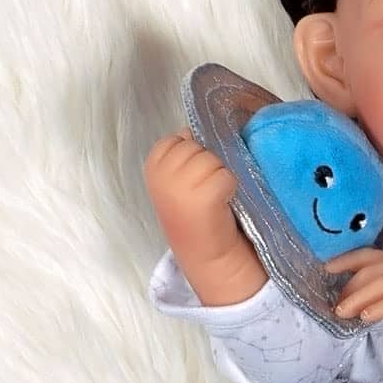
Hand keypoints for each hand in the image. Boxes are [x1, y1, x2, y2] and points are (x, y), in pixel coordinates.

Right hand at [143, 128, 240, 257]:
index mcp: (153, 166)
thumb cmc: (193, 211)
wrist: (205, 252)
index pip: (177, 139)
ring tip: (214, 196)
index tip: (191, 180)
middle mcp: (162, 174)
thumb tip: (187, 130)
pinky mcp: (204, 197)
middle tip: (205, 190)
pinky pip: (226, 175)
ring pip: (213, 159)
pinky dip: (230, 187)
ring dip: (220, 175)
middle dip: (207, 163)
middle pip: (197, 147)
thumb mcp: (177, 178)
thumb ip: (180, 153)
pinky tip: (222, 202)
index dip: (192, 156)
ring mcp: (181, 186)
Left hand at [326, 249, 382, 336]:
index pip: (369, 255)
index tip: (327, 267)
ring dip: (355, 299)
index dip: (345, 260)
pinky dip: (376, 309)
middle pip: (367, 271)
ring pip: (375, 285)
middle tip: (336, 303)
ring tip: (341, 313)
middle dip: (347, 287)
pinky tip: (364, 318)